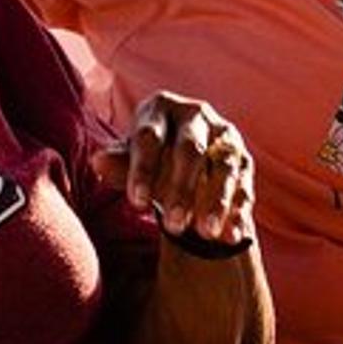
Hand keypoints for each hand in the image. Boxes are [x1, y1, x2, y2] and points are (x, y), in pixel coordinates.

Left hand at [89, 91, 254, 248]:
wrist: (182, 163)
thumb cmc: (149, 159)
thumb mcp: (130, 160)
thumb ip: (117, 163)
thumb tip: (98, 161)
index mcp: (161, 108)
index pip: (150, 137)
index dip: (142, 170)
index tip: (136, 204)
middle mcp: (196, 115)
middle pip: (190, 150)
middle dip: (182, 189)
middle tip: (174, 225)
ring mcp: (223, 136)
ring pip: (223, 169)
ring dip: (217, 202)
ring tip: (206, 233)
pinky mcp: (243, 160)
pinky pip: (244, 186)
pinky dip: (238, 211)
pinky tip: (230, 236)